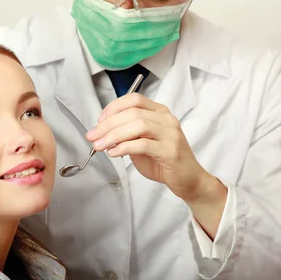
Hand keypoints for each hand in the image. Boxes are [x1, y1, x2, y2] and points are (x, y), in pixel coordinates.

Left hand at [87, 93, 224, 201]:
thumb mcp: (142, 142)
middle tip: (92, 136)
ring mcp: (170, 134)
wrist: (188, 180)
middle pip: (133, 113)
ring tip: (99, 145)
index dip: (114, 107)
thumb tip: (103, 130)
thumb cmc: (163, 161)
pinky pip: (143, 144)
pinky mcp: (171, 151)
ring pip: (138, 126)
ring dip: (114, 135)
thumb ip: (127, 134)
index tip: (99, 120)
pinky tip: (114, 153)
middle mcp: (166, 119)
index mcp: (160, 112)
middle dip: (108, 124)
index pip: (134, 99)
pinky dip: (124, 147)